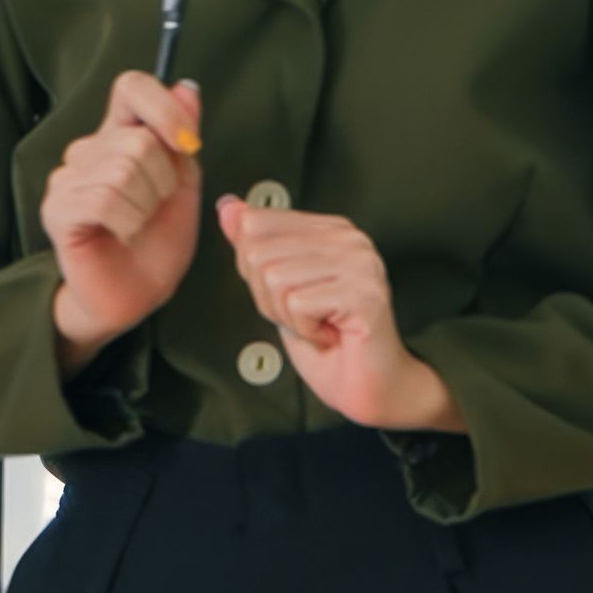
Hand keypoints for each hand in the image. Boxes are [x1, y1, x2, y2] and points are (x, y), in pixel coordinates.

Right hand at [38, 74, 206, 360]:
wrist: (133, 295)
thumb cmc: (156, 243)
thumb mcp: (184, 185)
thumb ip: (183, 138)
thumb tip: (187, 88)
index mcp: (118, 136)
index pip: (131, 87)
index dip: (164, 108)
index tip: (187, 145)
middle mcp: (86, 150)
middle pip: (138, 140)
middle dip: (164, 180)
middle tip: (154, 208)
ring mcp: (66, 178)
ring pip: (122, 169)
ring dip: (145, 205)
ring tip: (136, 224)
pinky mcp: (57, 209)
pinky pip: (103, 200)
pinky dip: (127, 222)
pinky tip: (122, 234)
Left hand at [218, 187, 455, 431]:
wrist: (364, 385)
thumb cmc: (328, 341)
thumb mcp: (277, 290)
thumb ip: (255, 246)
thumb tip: (228, 207)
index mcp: (330, 229)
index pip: (255, 223)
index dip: (255, 271)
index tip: (289, 293)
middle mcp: (349, 239)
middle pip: (259, 253)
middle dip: (268, 298)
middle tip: (304, 315)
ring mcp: (360, 263)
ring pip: (275, 278)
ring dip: (287, 316)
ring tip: (318, 323)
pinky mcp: (363, 293)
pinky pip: (297, 304)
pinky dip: (304, 330)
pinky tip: (329, 333)